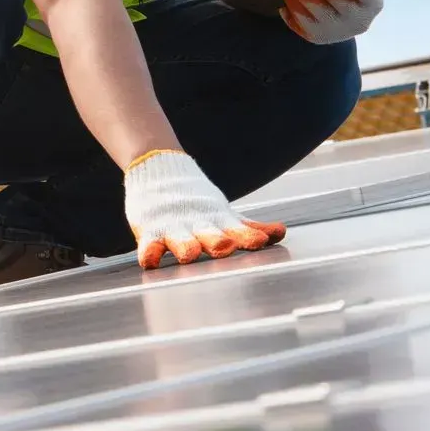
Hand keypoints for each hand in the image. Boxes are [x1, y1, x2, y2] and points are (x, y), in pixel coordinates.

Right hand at [124, 150, 286, 268]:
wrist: (158, 169)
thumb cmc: (195, 202)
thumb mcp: (223, 214)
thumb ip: (249, 227)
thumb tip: (281, 233)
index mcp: (216, 221)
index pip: (236, 230)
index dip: (248, 236)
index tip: (261, 241)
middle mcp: (197, 225)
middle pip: (210, 234)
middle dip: (218, 241)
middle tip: (225, 246)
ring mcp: (173, 227)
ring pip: (180, 238)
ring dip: (185, 245)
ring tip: (189, 254)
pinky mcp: (150, 230)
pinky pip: (148, 245)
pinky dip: (149, 252)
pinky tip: (150, 261)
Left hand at [280, 0, 382, 43]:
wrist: (331, 3)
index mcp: (372, 2)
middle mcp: (357, 22)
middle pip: (343, 8)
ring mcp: (336, 33)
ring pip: (319, 19)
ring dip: (306, 2)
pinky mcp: (316, 37)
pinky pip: (302, 26)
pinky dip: (294, 12)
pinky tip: (286, 1)